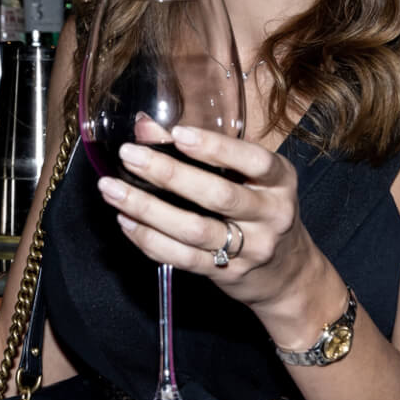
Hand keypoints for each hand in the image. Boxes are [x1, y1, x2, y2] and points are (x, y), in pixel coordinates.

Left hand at [97, 124, 324, 325]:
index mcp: (279, 181)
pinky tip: (126, 220)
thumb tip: (146, 126)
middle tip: (130, 155)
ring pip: (194, 230)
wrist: (287, 273)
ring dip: (147, 209)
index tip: (177, 134)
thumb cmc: (261, 211)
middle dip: (169, 174)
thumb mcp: (248, 176)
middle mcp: (271, 214)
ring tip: (112, 190)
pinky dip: (149, 239)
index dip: (215, 147)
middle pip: (218, 196)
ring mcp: (250, 248)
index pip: (252, 160)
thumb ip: (203, 150)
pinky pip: (182, 257)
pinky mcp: (227, 274)